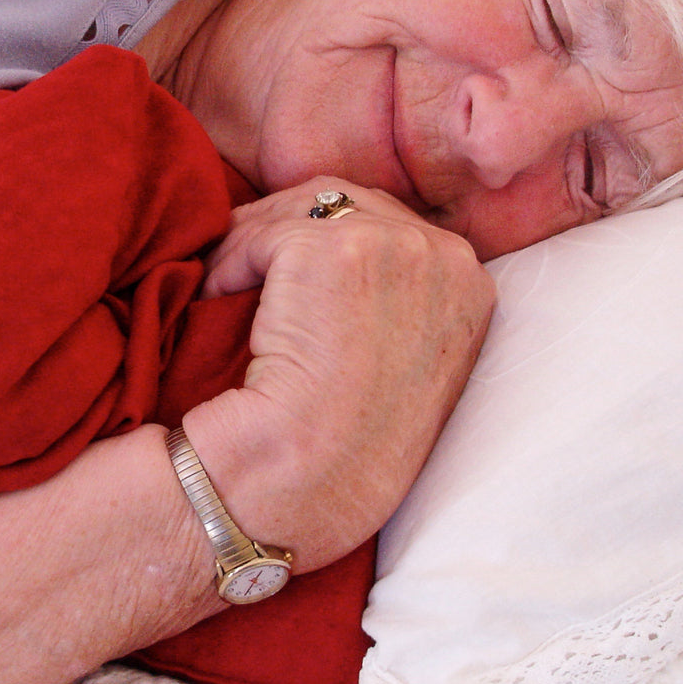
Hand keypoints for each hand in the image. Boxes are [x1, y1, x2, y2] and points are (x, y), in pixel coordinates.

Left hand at [188, 180, 494, 570]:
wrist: (312, 477)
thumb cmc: (349, 451)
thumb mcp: (404, 368)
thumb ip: (396, 304)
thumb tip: (338, 260)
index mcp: (471, 286)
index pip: (390, 228)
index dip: (325, 246)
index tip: (283, 278)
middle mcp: (446, 255)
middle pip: (345, 206)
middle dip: (282, 234)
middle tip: (236, 271)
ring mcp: (394, 246)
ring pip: (298, 215)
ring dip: (250, 246)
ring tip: (218, 287)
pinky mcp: (332, 250)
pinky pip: (261, 236)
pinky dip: (228, 264)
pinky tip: (211, 298)